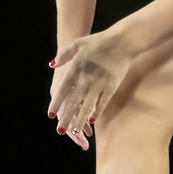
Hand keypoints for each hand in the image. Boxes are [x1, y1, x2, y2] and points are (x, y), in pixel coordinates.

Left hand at [47, 30, 130, 149]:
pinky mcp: (111, 87)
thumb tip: (52, 65)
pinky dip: (96, 112)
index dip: (56, 104)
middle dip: (66, 118)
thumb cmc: (98, 41)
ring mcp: (99, 84)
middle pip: (73, 102)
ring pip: (87, 107)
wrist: (122, 41)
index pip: (62, 90)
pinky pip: (102, 103)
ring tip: (74, 132)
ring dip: (80, 121)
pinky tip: (92, 121)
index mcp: (75, 68)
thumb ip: (63, 55)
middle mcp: (86, 78)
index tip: (50, 115)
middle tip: (60, 131)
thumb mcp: (77, 43)